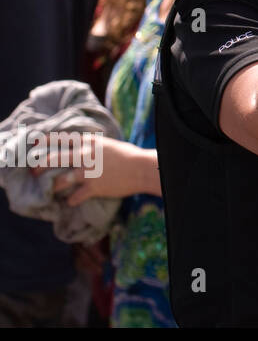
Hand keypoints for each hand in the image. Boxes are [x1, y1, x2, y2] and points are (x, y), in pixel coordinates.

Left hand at [30, 134, 148, 206]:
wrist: (141, 169)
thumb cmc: (128, 155)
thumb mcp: (108, 145)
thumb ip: (93, 147)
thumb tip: (81, 149)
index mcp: (89, 143)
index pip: (61, 138)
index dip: (45, 140)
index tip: (34, 143)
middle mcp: (85, 156)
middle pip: (54, 159)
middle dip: (39, 166)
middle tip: (33, 172)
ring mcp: (88, 172)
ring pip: (61, 181)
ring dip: (53, 187)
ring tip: (50, 190)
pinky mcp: (93, 188)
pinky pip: (75, 197)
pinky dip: (71, 200)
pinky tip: (70, 201)